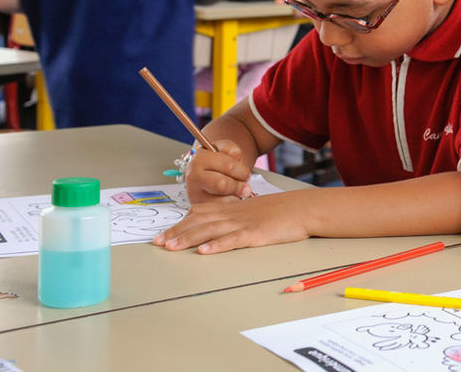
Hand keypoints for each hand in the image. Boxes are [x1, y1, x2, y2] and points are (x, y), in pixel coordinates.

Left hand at [153, 191, 311, 253]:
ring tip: (172, 247)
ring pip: (211, 230)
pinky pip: (234, 240)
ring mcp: (244, 223)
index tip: (163, 235)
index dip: (180, 224)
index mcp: (232, 208)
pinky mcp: (256, 234)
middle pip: (200, 222)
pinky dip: (218, 246)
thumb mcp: (254, 210)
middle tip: (157, 243)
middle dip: (177, 232)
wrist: (303, 208)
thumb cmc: (281, 211)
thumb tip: (219, 227)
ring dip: (190, 238)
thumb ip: (236, 217)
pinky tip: (205, 251)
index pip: (200, 214)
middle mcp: (233, 214)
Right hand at [184, 140, 252, 202]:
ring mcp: (194, 193)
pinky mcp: (199, 206)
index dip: (242, 171)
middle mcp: (193, 176)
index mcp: (199, 159)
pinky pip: (220, 209)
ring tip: (236, 192)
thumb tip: (236, 155)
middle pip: (222, 185)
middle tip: (246, 187)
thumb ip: (230, 148)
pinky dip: (230, 205)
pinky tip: (230, 198)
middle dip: (239, 186)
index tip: (246, 174)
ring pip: (222, 200)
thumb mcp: (223, 149)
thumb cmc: (217, 161)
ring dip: (235, 197)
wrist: (206, 172)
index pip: (228, 166)